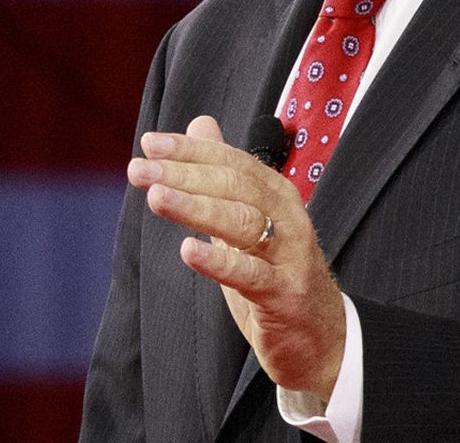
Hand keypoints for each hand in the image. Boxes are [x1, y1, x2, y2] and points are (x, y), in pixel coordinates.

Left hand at [127, 114, 346, 396]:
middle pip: (234, 185)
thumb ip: (222, 172)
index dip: (190, 151)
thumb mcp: (249, 217)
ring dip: (196, 207)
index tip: (149, 144)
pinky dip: (219, 262)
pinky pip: (250, 276)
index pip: (230, 162)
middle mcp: (286, 217)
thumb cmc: (277, 272)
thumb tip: (200, 123)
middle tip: (138, 170)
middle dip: (183, 175)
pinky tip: (188, 251)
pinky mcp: (285, 295)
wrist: (321, 336)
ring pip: (242, 222)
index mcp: (275, 194)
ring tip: (156, 197)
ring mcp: (289, 256)